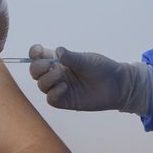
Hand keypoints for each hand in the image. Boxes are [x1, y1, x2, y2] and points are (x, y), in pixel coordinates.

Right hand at [28, 44, 152, 115]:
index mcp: (59, 60)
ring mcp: (60, 88)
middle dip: (38, 67)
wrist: (117, 85)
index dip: (34, 53)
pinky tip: (64, 87)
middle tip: (49, 65)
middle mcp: (57, 73)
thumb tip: (56, 51)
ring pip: (41, 85)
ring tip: (61, 76)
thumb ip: (71, 57)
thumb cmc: (102, 69)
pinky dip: (53, 93)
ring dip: (47, 79)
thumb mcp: (86, 60)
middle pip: (36, 71)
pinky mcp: (65, 101)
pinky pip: (50, 99)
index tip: (39, 51)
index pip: (39, 56)